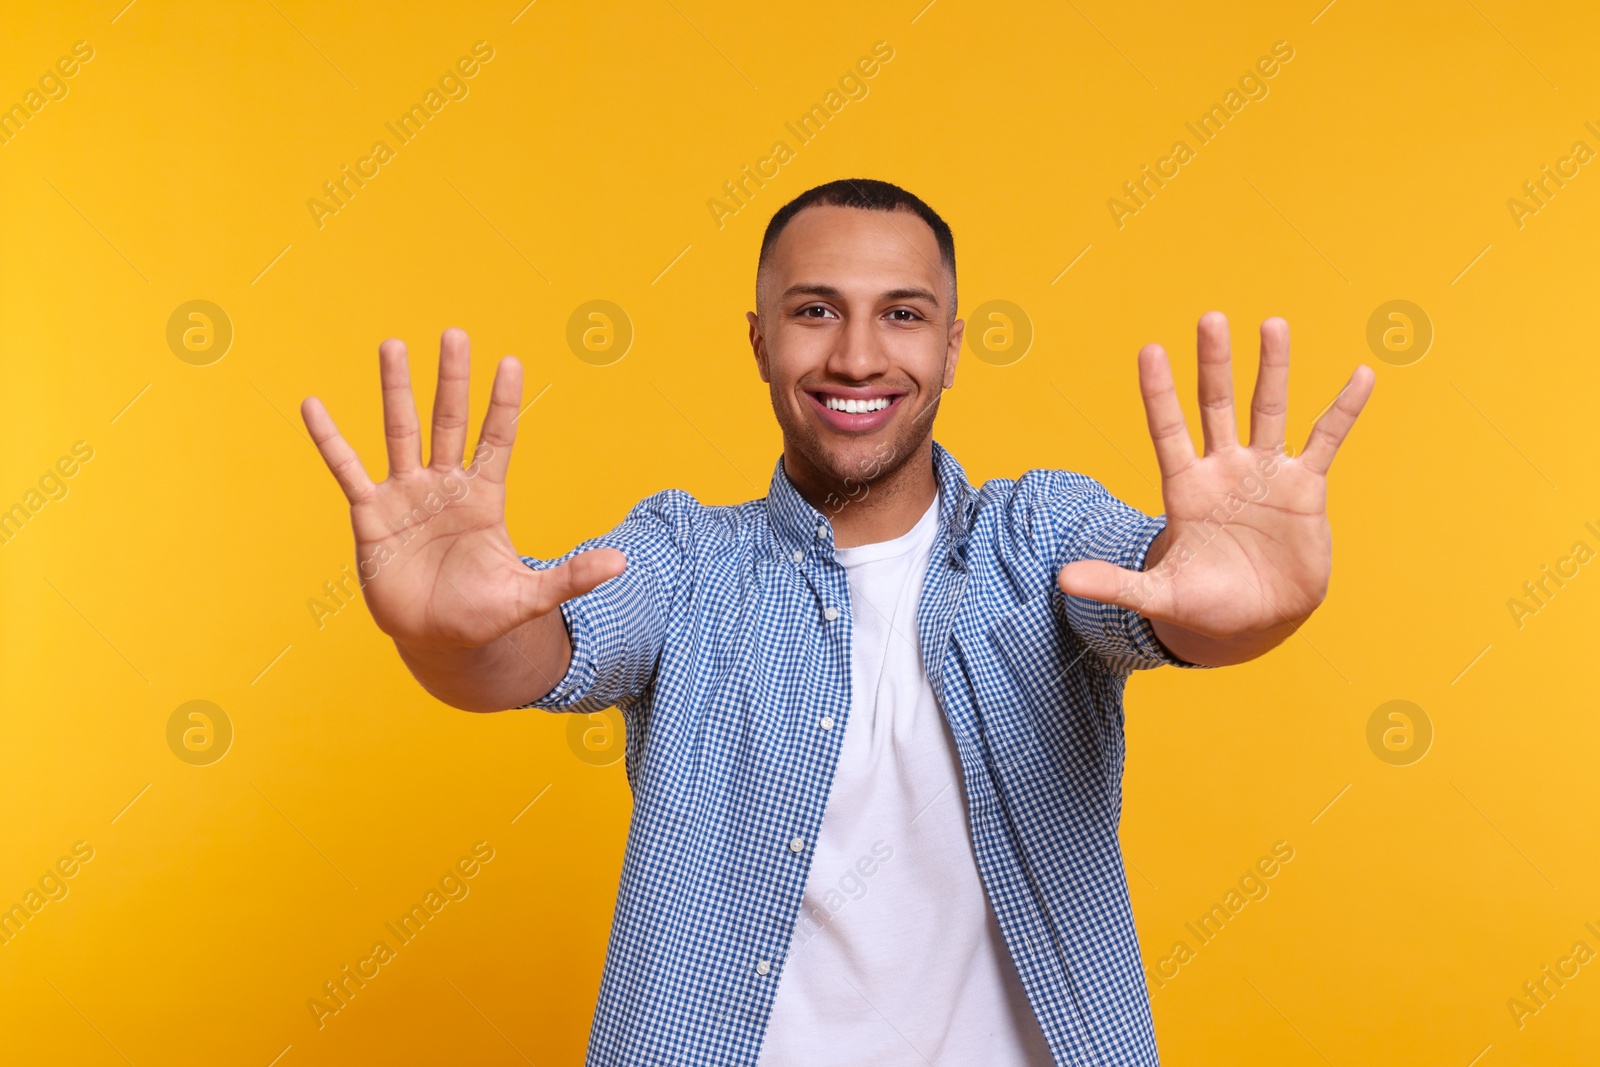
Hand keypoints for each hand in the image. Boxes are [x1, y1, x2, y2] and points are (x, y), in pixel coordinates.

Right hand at [301, 329, 623, 654]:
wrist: (434, 640)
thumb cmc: (482, 615)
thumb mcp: (529, 597)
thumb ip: (571, 577)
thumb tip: (623, 564)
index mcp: (484, 498)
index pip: (496, 440)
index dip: (502, 404)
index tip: (510, 362)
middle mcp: (445, 486)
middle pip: (450, 421)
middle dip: (453, 379)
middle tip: (455, 334)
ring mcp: (406, 495)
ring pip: (401, 431)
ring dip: (396, 389)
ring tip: (392, 344)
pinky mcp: (370, 515)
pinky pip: (347, 469)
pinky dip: (329, 439)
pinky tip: (313, 405)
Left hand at [1056, 312, 1374, 664]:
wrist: (1258, 620)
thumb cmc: (1204, 604)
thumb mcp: (1159, 594)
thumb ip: (1115, 583)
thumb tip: (1061, 581)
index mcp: (1185, 488)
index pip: (1167, 430)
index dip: (1159, 393)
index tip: (1150, 350)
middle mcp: (1223, 470)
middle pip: (1216, 406)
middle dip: (1213, 364)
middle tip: (1210, 318)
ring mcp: (1265, 474)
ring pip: (1268, 410)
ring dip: (1272, 369)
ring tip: (1273, 324)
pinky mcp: (1305, 488)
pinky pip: (1326, 440)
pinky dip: (1344, 410)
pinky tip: (1361, 375)